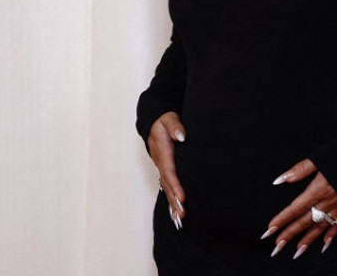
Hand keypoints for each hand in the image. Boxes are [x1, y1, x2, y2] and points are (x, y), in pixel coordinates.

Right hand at [147, 111, 186, 229]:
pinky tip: (176, 211)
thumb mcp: (169, 119)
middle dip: (174, 199)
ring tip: (180, 217)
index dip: (175, 185)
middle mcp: (160, 162)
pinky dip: (171, 199)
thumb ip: (175, 127)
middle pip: (167, 183)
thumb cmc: (164, 120)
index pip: (169, 171)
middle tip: (182, 214)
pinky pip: (168, 185)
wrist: (154, 120)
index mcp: (162, 152)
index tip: (182, 197)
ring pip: (166, 187)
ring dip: (173, 202)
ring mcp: (162, 167)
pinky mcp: (165, 169)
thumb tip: (181, 136)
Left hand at [262, 159, 336, 258]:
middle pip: (305, 221)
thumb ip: (300, 170)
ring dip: (308, 240)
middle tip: (276, 247)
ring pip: (320, 226)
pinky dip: (331, 235)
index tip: (270, 229)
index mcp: (318, 188)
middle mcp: (328, 201)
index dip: (282, 219)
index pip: (295, 208)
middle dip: (290, 234)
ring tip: (297, 251)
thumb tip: (281, 180)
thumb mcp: (320, 157)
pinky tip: (324, 244)